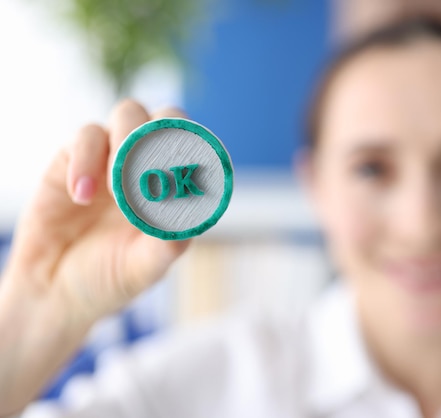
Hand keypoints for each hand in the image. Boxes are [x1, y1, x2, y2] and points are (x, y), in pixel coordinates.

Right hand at [4, 99, 189, 325]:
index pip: (199, 149)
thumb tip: (186, 217)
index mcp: (176, 189)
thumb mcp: (143, 268)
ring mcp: (112, 157)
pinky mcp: (74, 157)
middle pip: (169, 116)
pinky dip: (87, 161)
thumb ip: (166, 244)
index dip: (197, 154)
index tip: (184, 180)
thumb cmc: (109, 277)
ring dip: (128, 145)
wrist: (53, 289)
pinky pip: (87, 135)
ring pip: (129, 113)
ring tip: (117, 194)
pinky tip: (83, 198)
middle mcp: (148, 165)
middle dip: (165, 136)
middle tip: (152, 177)